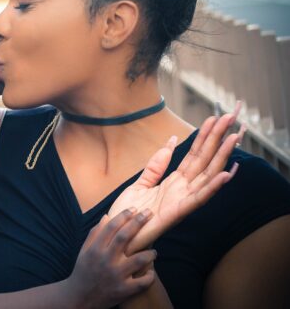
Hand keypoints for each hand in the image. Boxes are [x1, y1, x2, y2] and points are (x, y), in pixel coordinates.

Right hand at [65, 209, 157, 308]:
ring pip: (139, 260)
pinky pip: (142, 282)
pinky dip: (149, 276)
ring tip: (154, 252)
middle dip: (138, 222)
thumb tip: (107, 217)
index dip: (124, 216)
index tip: (134, 209)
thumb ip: (95, 234)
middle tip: (149, 213)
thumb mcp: (84, 251)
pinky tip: (151, 272)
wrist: (79, 298)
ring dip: (150, 253)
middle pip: (125, 237)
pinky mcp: (123, 290)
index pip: (111, 227)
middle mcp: (105, 260)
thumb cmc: (83, 271)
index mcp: (95, 249)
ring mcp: (115, 276)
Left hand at [108, 103, 244, 253]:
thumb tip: (172, 141)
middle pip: (204, 160)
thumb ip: (156, 165)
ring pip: (207, 175)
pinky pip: (198, 198)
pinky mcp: (178, 212)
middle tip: (230, 118)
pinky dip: (213, 187)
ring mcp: (182, 201)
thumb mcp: (141, 183)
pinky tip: (226, 174)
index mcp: (174, 182)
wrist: (118, 234)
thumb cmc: (129, 213)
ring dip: (221, 157)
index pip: (194, 155)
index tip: (215, 118)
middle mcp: (183, 190)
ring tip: (234, 139)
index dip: (205, 136)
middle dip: (217, 139)